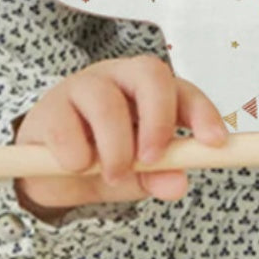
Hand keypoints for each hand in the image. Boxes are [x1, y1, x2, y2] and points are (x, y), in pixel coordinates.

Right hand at [12, 54, 227, 218]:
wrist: (44, 170)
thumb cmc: (100, 160)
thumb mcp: (135, 175)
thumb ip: (155, 176)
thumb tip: (177, 184)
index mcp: (150, 90)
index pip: (184, 90)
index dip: (203, 113)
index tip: (215, 142)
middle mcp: (120, 78)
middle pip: (151, 74)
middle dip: (158, 119)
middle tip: (153, 158)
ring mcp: (83, 86)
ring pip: (106, 102)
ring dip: (115, 148)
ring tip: (113, 175)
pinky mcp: (49, 107)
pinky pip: (66, 128)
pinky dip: (76, 157)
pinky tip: (76, 167)